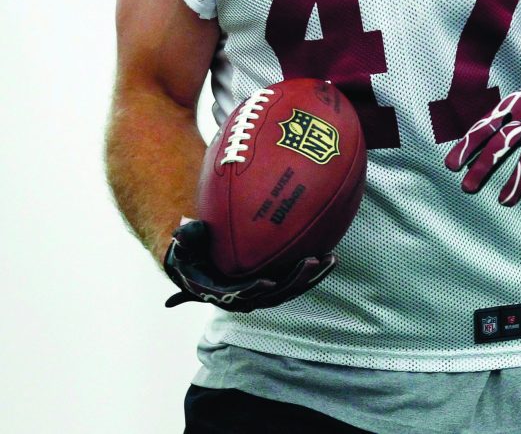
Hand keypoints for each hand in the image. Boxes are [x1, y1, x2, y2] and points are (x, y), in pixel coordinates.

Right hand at [163, 219, 336, 310]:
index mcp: (226, 292)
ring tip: (330, 259)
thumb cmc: (195, 249)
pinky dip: (315, 271)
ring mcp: (266, 291)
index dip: (255, 291)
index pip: (242, 295)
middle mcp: (249, 296)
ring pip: (292, 289)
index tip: (268, 282)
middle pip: (276, 294)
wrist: (205, 260)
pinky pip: (299, 279)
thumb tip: (179, 234)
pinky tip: (331, 256)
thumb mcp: (187, 243)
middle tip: (311, 261)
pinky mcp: (278, 281)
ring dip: (312, 277)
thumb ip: (187, 238)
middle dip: (295, 280)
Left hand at [445, 40, 520, 204]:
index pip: (486, 126)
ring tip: (504, 201)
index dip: (468, 146)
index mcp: (514, 104)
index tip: (451, 165)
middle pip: (503, 142)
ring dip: (517, 179)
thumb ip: (505, 123)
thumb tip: (477, 147)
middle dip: (484, 166)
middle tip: (468, 188)